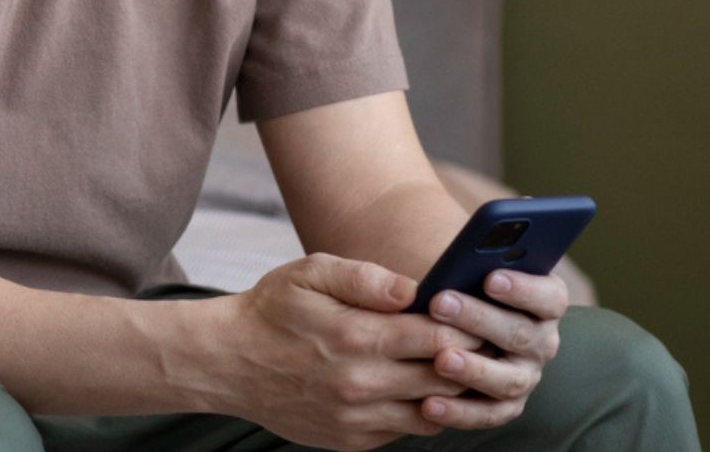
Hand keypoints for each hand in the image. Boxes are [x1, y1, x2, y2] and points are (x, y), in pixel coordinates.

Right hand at [214, 253, 490, 451]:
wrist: (227, 362)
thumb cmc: (272, 310)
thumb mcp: (310, 274)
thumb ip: (366, 278)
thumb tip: (416, 288)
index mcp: (358, 337)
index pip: (440, 336)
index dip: (468, 324)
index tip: (478, 312)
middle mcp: (362, 384)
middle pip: (446, 377)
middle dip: (470, 358)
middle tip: (482, 339)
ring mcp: (358, 418)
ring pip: (434, 410)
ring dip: (451, 389)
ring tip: (455, 364)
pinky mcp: (353, 440)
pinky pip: (407, 429)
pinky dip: (420, 408)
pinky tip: (417, 385)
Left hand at [419, 268, 568, 430]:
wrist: (448, 324)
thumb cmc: (459, 287)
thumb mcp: (466, 271)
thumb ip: (468, 266)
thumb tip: (451, 265)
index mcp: (543, 304)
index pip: (549, 297)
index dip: (523, 288)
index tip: (490, 278)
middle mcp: (541, 342)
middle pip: (521, 334)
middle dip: (479, 318)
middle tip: (440, 303)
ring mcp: (526, 376)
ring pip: (508, 378)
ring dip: (474, 369)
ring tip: (441, 359)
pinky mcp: (505, 406)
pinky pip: (488, 414)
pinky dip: (459, 412)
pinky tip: (428, 404)